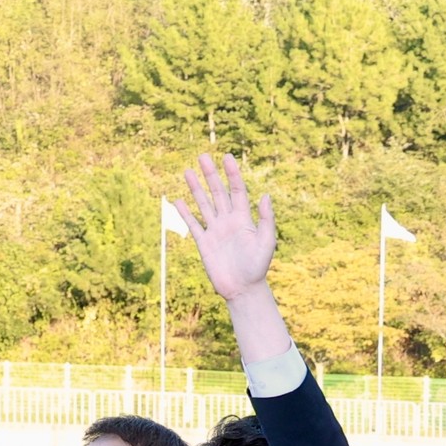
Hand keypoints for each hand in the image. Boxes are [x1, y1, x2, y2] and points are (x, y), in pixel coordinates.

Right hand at [180, 154, 276, 302]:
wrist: (243, 289)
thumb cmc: (258, 267)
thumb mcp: (267, 242)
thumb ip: (266, 220)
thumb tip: (265, 195)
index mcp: (244, 219)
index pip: (237, 191)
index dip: (232, 174)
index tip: (227, 157)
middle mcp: (228, 221)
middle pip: (218, 193)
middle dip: (211, 175)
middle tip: (203, 156)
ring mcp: (215, 231)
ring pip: (204, 204)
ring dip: (196, 188)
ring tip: (188, 171)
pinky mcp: (203, 243)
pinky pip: (193, 224)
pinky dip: (185, 213)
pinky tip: (178, 200)